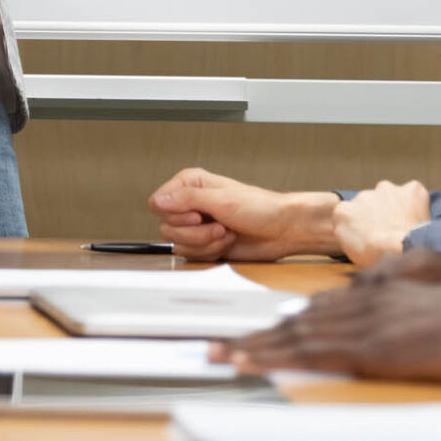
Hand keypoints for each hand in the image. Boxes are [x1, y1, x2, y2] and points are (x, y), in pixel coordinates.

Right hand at [148, 167, 336, 260]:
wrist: (283, 230)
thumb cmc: (260, 208)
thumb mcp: (221, 200)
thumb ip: (186, 199)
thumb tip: (157, 201)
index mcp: (190, 184)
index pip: (158, 203)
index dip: (176, 214)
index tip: (198, 214)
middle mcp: (190, 204)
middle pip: (167, 228)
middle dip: (196, 232)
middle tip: (219, 225)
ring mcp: (196, 226)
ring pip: (179, 244)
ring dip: (206, 243)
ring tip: (226, 233)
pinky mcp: (204, 244)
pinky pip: (192, 256)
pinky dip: (211, 252)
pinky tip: (228, 242)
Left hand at [212, 281, 440, 384]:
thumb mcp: (440, 276)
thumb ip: (400, 276)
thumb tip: (368, 283)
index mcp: (383, 288)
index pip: (323, 307)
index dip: (288, 320)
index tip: (262, 331)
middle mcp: (367, 300)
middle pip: (300, 320)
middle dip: (259, 335)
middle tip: (221, 344)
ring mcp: (367, 324)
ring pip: (296, 335)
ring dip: (255, 346)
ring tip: (221, 355)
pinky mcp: (372, 349)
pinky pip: (312, 355)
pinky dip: (275, 358)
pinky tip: (250, 363)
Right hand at [333, 180, 429, 265]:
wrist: (402, 250)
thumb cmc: (377, 256)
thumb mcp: (349, 248)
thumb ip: (348, 230)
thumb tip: (357, 227)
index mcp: (344, 210)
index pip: (350, 213)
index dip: (362, 224)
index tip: (371, 235)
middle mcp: (363, 195)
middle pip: (370, 202)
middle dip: (379, 213)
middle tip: (388, 232)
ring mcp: (387, 190)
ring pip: (390, 195)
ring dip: (395, 205)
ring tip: (403, 226)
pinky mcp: (410, 190)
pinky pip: (414, 193)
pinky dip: (416, 203)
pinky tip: (417, 219)